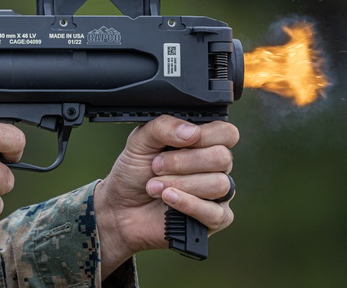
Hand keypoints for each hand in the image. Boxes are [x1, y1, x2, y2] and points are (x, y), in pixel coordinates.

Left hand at [94, 115, 238, 273]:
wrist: (120, 207)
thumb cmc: (134, 173)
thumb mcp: (140, 141)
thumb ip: (164, 127)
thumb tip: (192, 132)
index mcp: (203, 144)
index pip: (226, 134)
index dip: (207, 135)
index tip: (180, 141)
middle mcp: (215, 168)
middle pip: (222, 158)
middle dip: (184, 162)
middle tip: (156, 166)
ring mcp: (217, 195)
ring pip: (219, 184)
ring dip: (181, 184)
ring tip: (153, 186)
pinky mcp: (213, 219)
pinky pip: (215, 213)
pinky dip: (188, 204)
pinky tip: (168, 199)